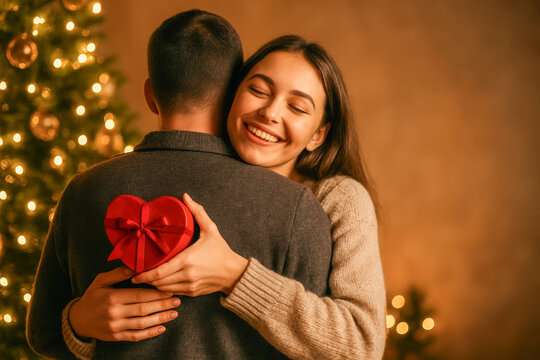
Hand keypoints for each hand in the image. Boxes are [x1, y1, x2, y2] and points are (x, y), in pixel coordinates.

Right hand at [69, 266, 180, 341]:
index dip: (156, 293)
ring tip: (174, 313)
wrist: (78, 320)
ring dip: (160, 319)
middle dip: (162, 305)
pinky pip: (136, 336)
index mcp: (112, 297)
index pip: (139, 295)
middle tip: (177, 301)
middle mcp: (114, 313)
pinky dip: (150, 333)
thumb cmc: (92, 297)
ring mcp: (115, 327)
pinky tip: (161, 328)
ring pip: (142, 324)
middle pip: (143, 309)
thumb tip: (136, 266)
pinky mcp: (116, 337)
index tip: (170, 290)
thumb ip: (119, 273)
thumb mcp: (101, 281)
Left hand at [132, 193, 248, 295]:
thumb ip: (197, 212)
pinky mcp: (192, 293)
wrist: (233, 272)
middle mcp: (187, 275)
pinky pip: (173, 292)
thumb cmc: (221, 250)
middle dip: (145, 280)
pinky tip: (161, 283)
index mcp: (188, 259)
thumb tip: (185, 196)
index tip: (134, 272)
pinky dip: (164, 289)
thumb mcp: (211, 229)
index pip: (159, 271)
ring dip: (153, 285)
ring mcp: (189, 286)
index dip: (144, 274)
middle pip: (158, 282)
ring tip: (146, 278)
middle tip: (136, 274)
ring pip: (164, 289)